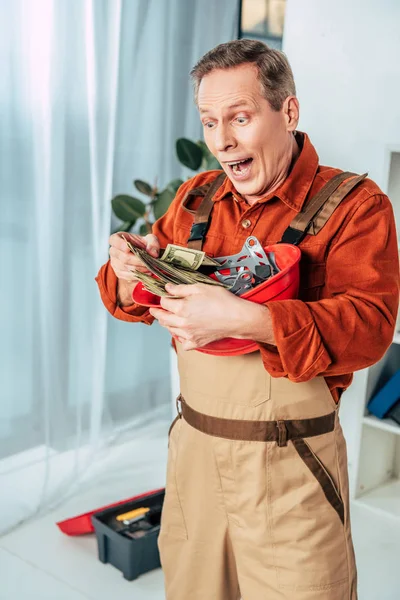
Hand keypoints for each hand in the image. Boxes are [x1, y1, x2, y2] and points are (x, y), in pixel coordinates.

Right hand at [108, 232, 159, 281]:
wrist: (142, 256)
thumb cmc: (144, 245)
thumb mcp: (151, 239)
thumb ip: (153, 243)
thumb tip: (153, 253)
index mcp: (117, 238)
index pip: (113, 240)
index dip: (120, 244)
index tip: (128, 247)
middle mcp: (113, 251)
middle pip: (123, 257)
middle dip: (139, 261)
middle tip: (151, 262)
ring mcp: (114, 263)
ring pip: (126, 268)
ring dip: (140, 269)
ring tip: (151, 267)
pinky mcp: (119, 273)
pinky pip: (128, 276)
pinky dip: (139, 275)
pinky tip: (147, 272)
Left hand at [149, 282, 273, 349]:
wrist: (237, 318)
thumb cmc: (222, 301)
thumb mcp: (200, 288)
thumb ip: (181, 289)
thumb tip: (167, 288)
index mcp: (181, 308)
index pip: (163, 303)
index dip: (162, 298)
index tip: (163, 296)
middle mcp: (182, 323)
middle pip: (162, 318)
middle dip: (157, 312)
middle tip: (155, 309)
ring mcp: (189, 335)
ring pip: (170, 330)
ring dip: (166, 324)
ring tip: (167, 319)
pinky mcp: (196, 343)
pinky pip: (182, 343)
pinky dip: (180, 338)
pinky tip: (182, 332)